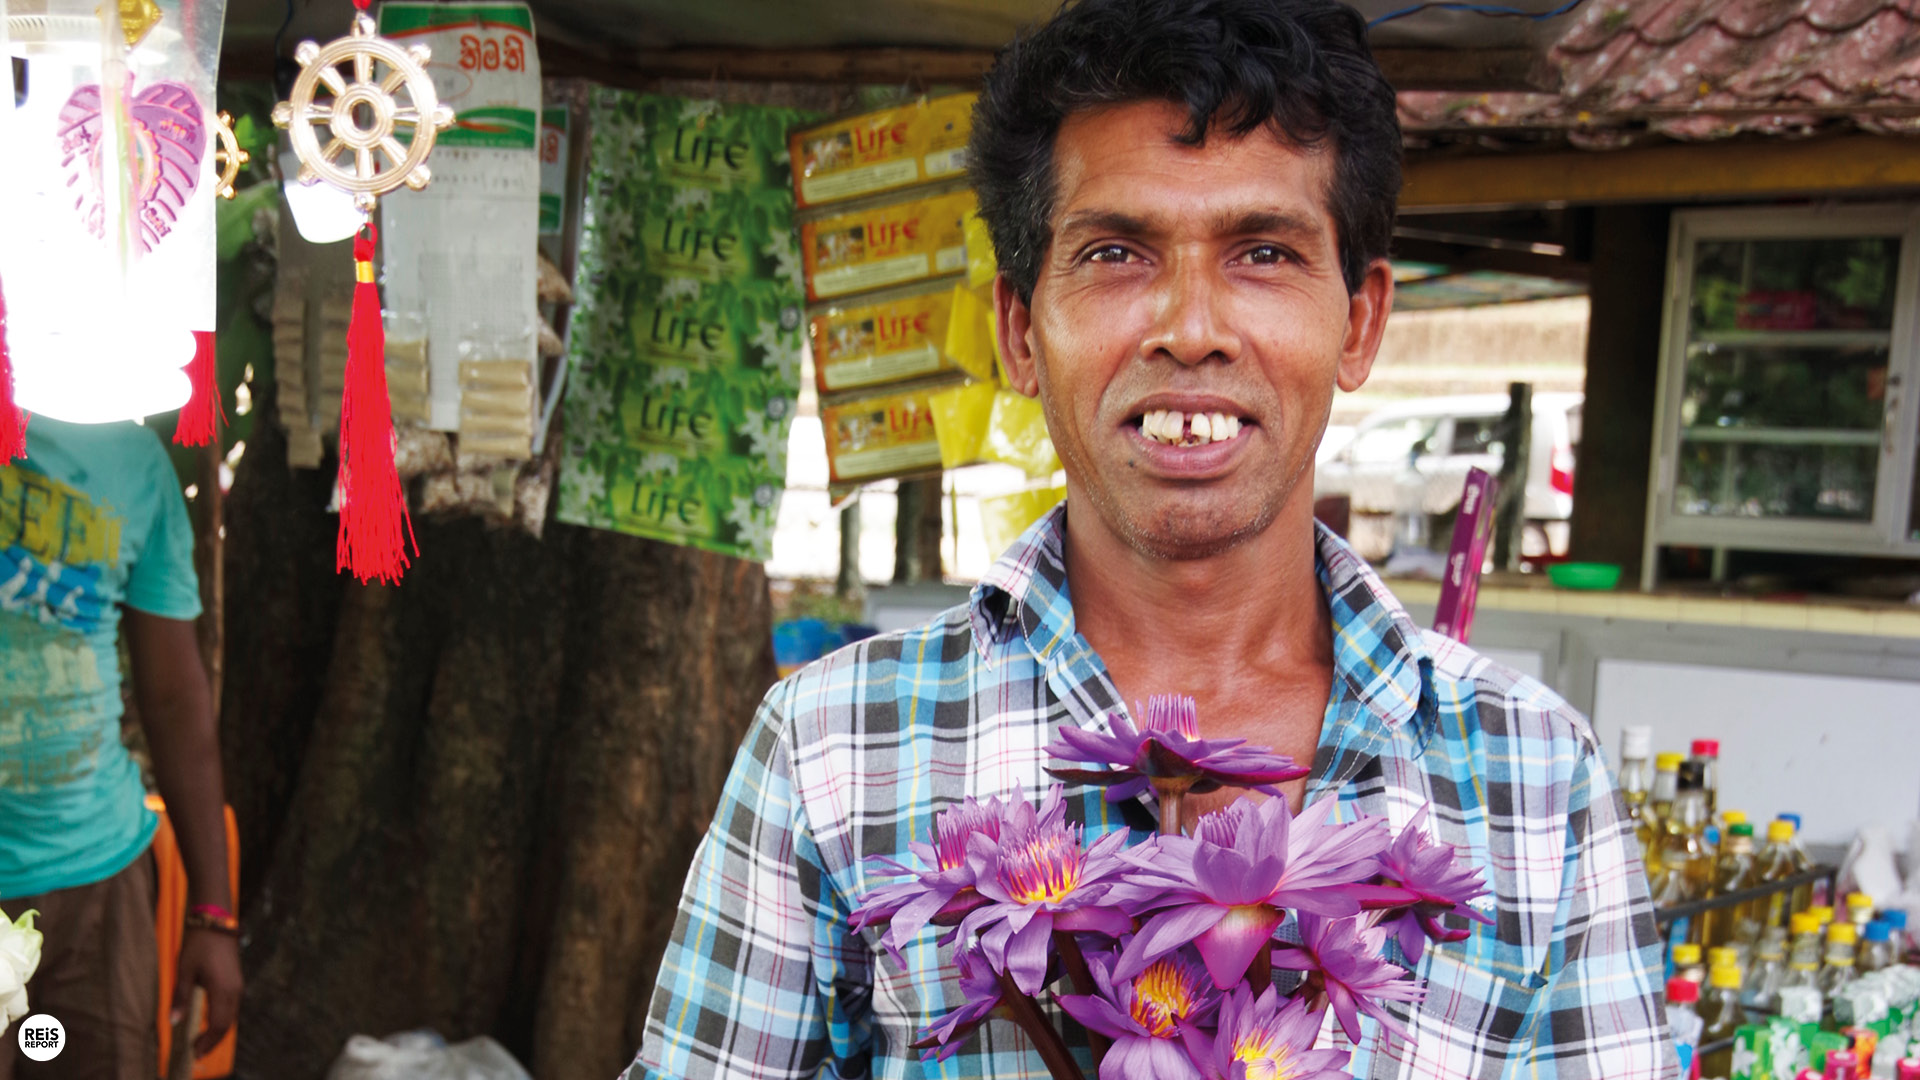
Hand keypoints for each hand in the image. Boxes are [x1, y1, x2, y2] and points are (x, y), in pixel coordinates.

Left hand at [173, 927, 242, 1057]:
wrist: (215, 922)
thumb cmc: (198, 945)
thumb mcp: (184, 972)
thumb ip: (180, 998)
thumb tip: (173, 1022)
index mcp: (222, 989)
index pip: (218, 1025)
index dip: (207, 1042)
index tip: (194, 1053)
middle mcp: (234, 990)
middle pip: (227, 1024)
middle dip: (213, 1041)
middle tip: (197, 1053)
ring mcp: (237, 985)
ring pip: (231, 1016)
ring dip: (217, 1031)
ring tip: (201, 1041)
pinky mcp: (236, 981)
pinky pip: (231, 1007)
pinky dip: (221, 1019)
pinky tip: (209, 1022)